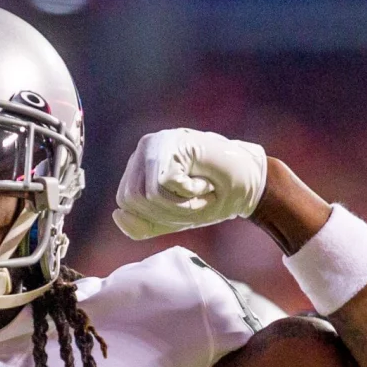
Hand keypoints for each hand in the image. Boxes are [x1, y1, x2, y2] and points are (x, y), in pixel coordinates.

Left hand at [112, 128, 267, 240]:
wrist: (249, 185)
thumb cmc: (212, 199)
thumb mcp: (172, 219)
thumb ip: (143, 223)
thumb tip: (117, 215)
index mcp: (138, 167)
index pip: (125, 202)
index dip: (154, 215)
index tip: (182, 207)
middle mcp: (143, 150)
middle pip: (131, 199)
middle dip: (165, 211)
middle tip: (193, 201)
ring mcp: (156, 143)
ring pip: (146, 193)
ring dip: (177, 203)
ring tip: (198, 191)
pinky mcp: (171, 143)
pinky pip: (164, 184)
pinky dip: (188, 193)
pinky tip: (203, 181)